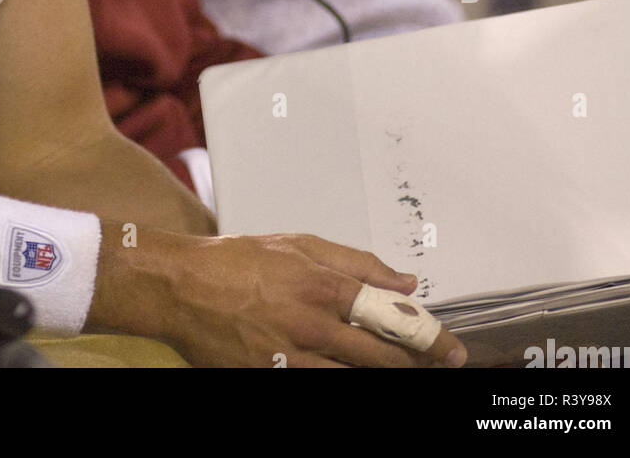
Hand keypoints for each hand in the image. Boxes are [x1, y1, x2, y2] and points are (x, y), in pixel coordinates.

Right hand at [104, 227, 465, 368]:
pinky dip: (340, 380)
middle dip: (416, 363)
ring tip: (402, 372)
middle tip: (442, 365)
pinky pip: (318, 385)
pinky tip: (349, 373)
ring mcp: (290, 358)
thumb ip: (354, 262)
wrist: (180, 288)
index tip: (449, 347)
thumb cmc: (237, 260)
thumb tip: (402, 281)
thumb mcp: (298, 244)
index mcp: (320, 284)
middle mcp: (310, 324)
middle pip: (379, 356)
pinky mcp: (271, 377)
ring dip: (382, 375)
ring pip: (352, 377)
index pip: (389, 315)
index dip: (426, 334)